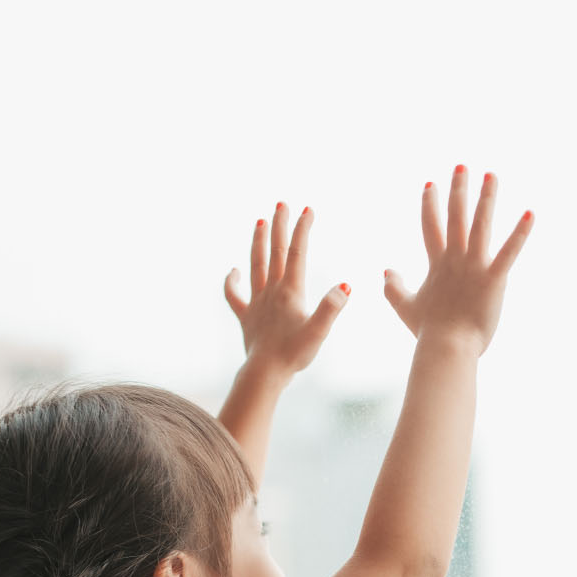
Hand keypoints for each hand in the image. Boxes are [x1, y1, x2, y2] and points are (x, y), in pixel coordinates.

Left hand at [223, 202, 349, 376]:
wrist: (265, 373)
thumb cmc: (294, 354)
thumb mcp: (319, 331)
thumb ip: (331, 307)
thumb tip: (344, 285)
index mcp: (290, 291)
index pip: (297, 253)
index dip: (302, 229)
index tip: (307, 209)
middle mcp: (272, 291)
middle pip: (275, 251)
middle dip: (279, 226)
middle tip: (281, 203)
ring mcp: (257, 302)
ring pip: (255, 265)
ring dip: (258, 242)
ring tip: (260, 222)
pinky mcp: (247, 317)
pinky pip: (235, 295)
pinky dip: (232, 281)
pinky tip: (234, 271)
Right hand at [383, 165, 532, 356]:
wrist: (446, 347)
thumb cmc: (428, 331)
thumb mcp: (405, 307)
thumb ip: (393, 288)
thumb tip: (385, 271)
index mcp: (437, 265)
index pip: (431, 227)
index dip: (429, 204)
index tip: (430, 183)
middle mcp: (455, 259)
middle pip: (455, 216)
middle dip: (458, 189)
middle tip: (462, 166)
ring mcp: (474, 267)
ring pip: (480, 225)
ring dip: (487, 198)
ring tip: (492, 176)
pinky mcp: (494, 279)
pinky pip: (509, 252)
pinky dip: (520, 233)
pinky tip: (531, 213)